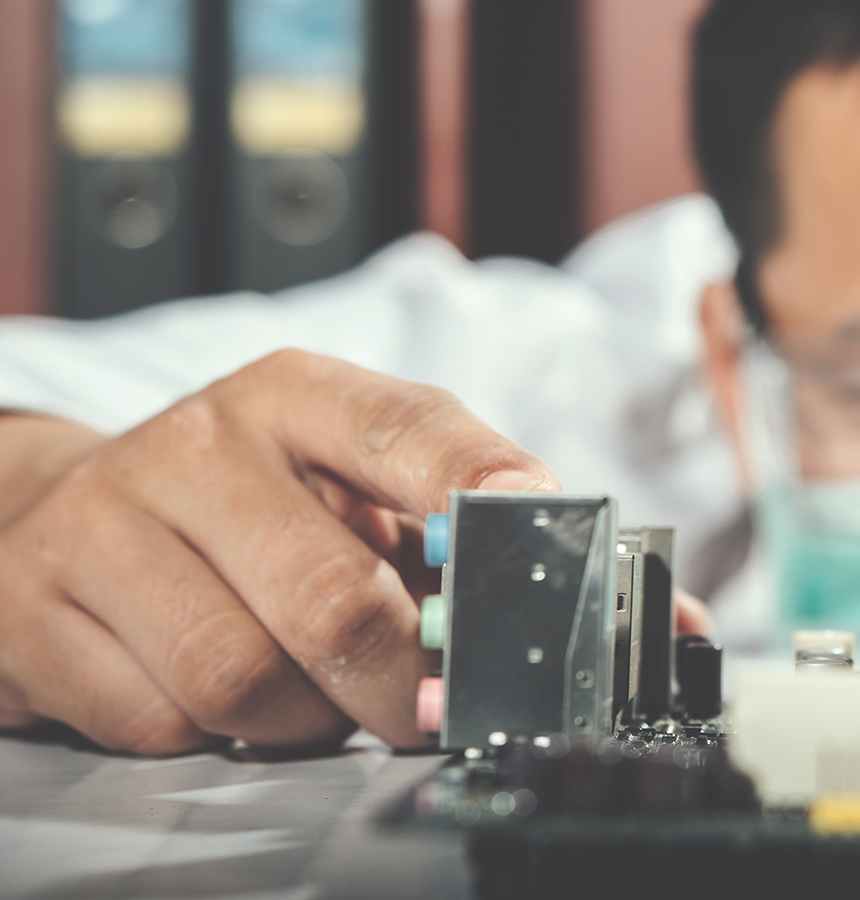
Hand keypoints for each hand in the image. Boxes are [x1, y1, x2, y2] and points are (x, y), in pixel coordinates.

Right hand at [0, 350, 556, 754]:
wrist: (68, 514)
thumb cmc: (248, 507)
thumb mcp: (343, 479)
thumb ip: (436, 522)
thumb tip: (531, 599)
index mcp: (292, 396)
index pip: (407, 429)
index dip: (482, 488)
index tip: (538, 539)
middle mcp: (194, 443)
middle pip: (333, 599)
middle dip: (405, 680)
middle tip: (432, 706)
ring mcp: (98, 524)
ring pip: (243, 678)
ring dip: (306, 717)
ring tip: (316, 694)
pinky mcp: (27, 612)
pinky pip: (159, 722)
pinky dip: (212, 736)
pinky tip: (217, 699)